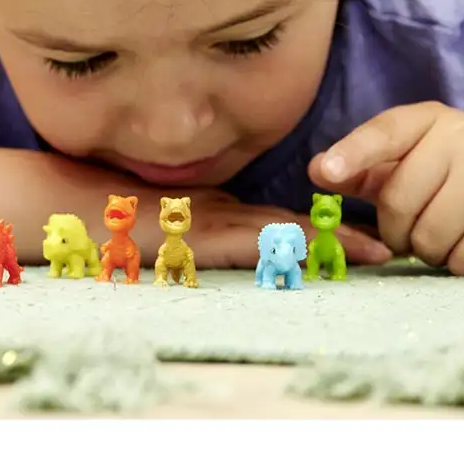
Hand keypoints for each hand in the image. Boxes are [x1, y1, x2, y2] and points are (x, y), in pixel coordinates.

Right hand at [132, 187, 391, 269]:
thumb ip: (196, 233)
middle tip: (386, 250)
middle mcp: (222, 211)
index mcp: (217, 210)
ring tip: (374, 254)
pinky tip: (318, 253)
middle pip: (293, 224)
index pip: (281, 221)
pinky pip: (253, 240)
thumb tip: (233, 248)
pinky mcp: (201, 235)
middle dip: (341, 236)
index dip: (323, 230)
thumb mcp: (164, 228)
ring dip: (330, 243)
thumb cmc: (114, 222)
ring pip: (283, 230)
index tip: (361, 241)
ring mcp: (212, 220)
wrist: (77, 209)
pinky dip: (288, 246)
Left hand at [307, 102, 463, 276]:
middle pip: (398, 201)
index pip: (385, 132)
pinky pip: (460, 259)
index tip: (324, 174)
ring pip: (427, 236)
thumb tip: (316, 170)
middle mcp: (463, 137)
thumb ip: (368, 170)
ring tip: (455, 232)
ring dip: (432, 250)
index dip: (352, 154)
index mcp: (432, 120)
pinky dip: (462, 264)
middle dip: (399, 230)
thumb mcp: (418, 166)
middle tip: (420, 228)